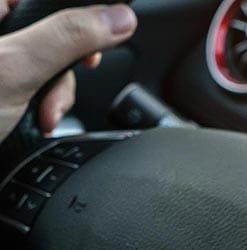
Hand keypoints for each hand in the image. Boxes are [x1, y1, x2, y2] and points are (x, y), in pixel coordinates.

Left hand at [0, 2, 136, 138]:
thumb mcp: (15, 67)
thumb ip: (69, 37)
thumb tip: (119, 18)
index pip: (49, 2)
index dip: (79, 20)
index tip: (90, 48)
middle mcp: (1, 36)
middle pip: (55, 37)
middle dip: (63, 74)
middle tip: (52, 93)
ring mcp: (4, 68)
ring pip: (50, 68)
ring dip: (55, 98)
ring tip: (40, 118)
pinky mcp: (6, 97)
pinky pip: (40, 93)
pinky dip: (43, 112)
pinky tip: (34, 124)